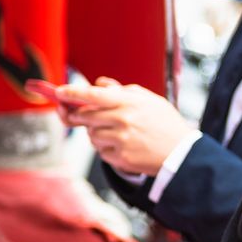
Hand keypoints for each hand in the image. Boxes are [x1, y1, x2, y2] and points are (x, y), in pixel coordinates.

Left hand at [57, 78, 194, 176]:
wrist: (182, 153)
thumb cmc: (165, 123)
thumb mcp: (149, 100)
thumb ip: (123, 90)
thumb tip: (100, 83)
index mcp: (128, 102)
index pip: (93, 95)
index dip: (72, 93)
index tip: (59, 92)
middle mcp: (123, 120)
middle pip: (86, 116)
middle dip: (78, 115)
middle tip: (79, 115)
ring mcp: (121, 140)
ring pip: (91, 135)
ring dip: (96, 132)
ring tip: (114, 132)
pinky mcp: (121, 158)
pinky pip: (101, 151)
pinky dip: (106, 148)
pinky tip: (122, 145)